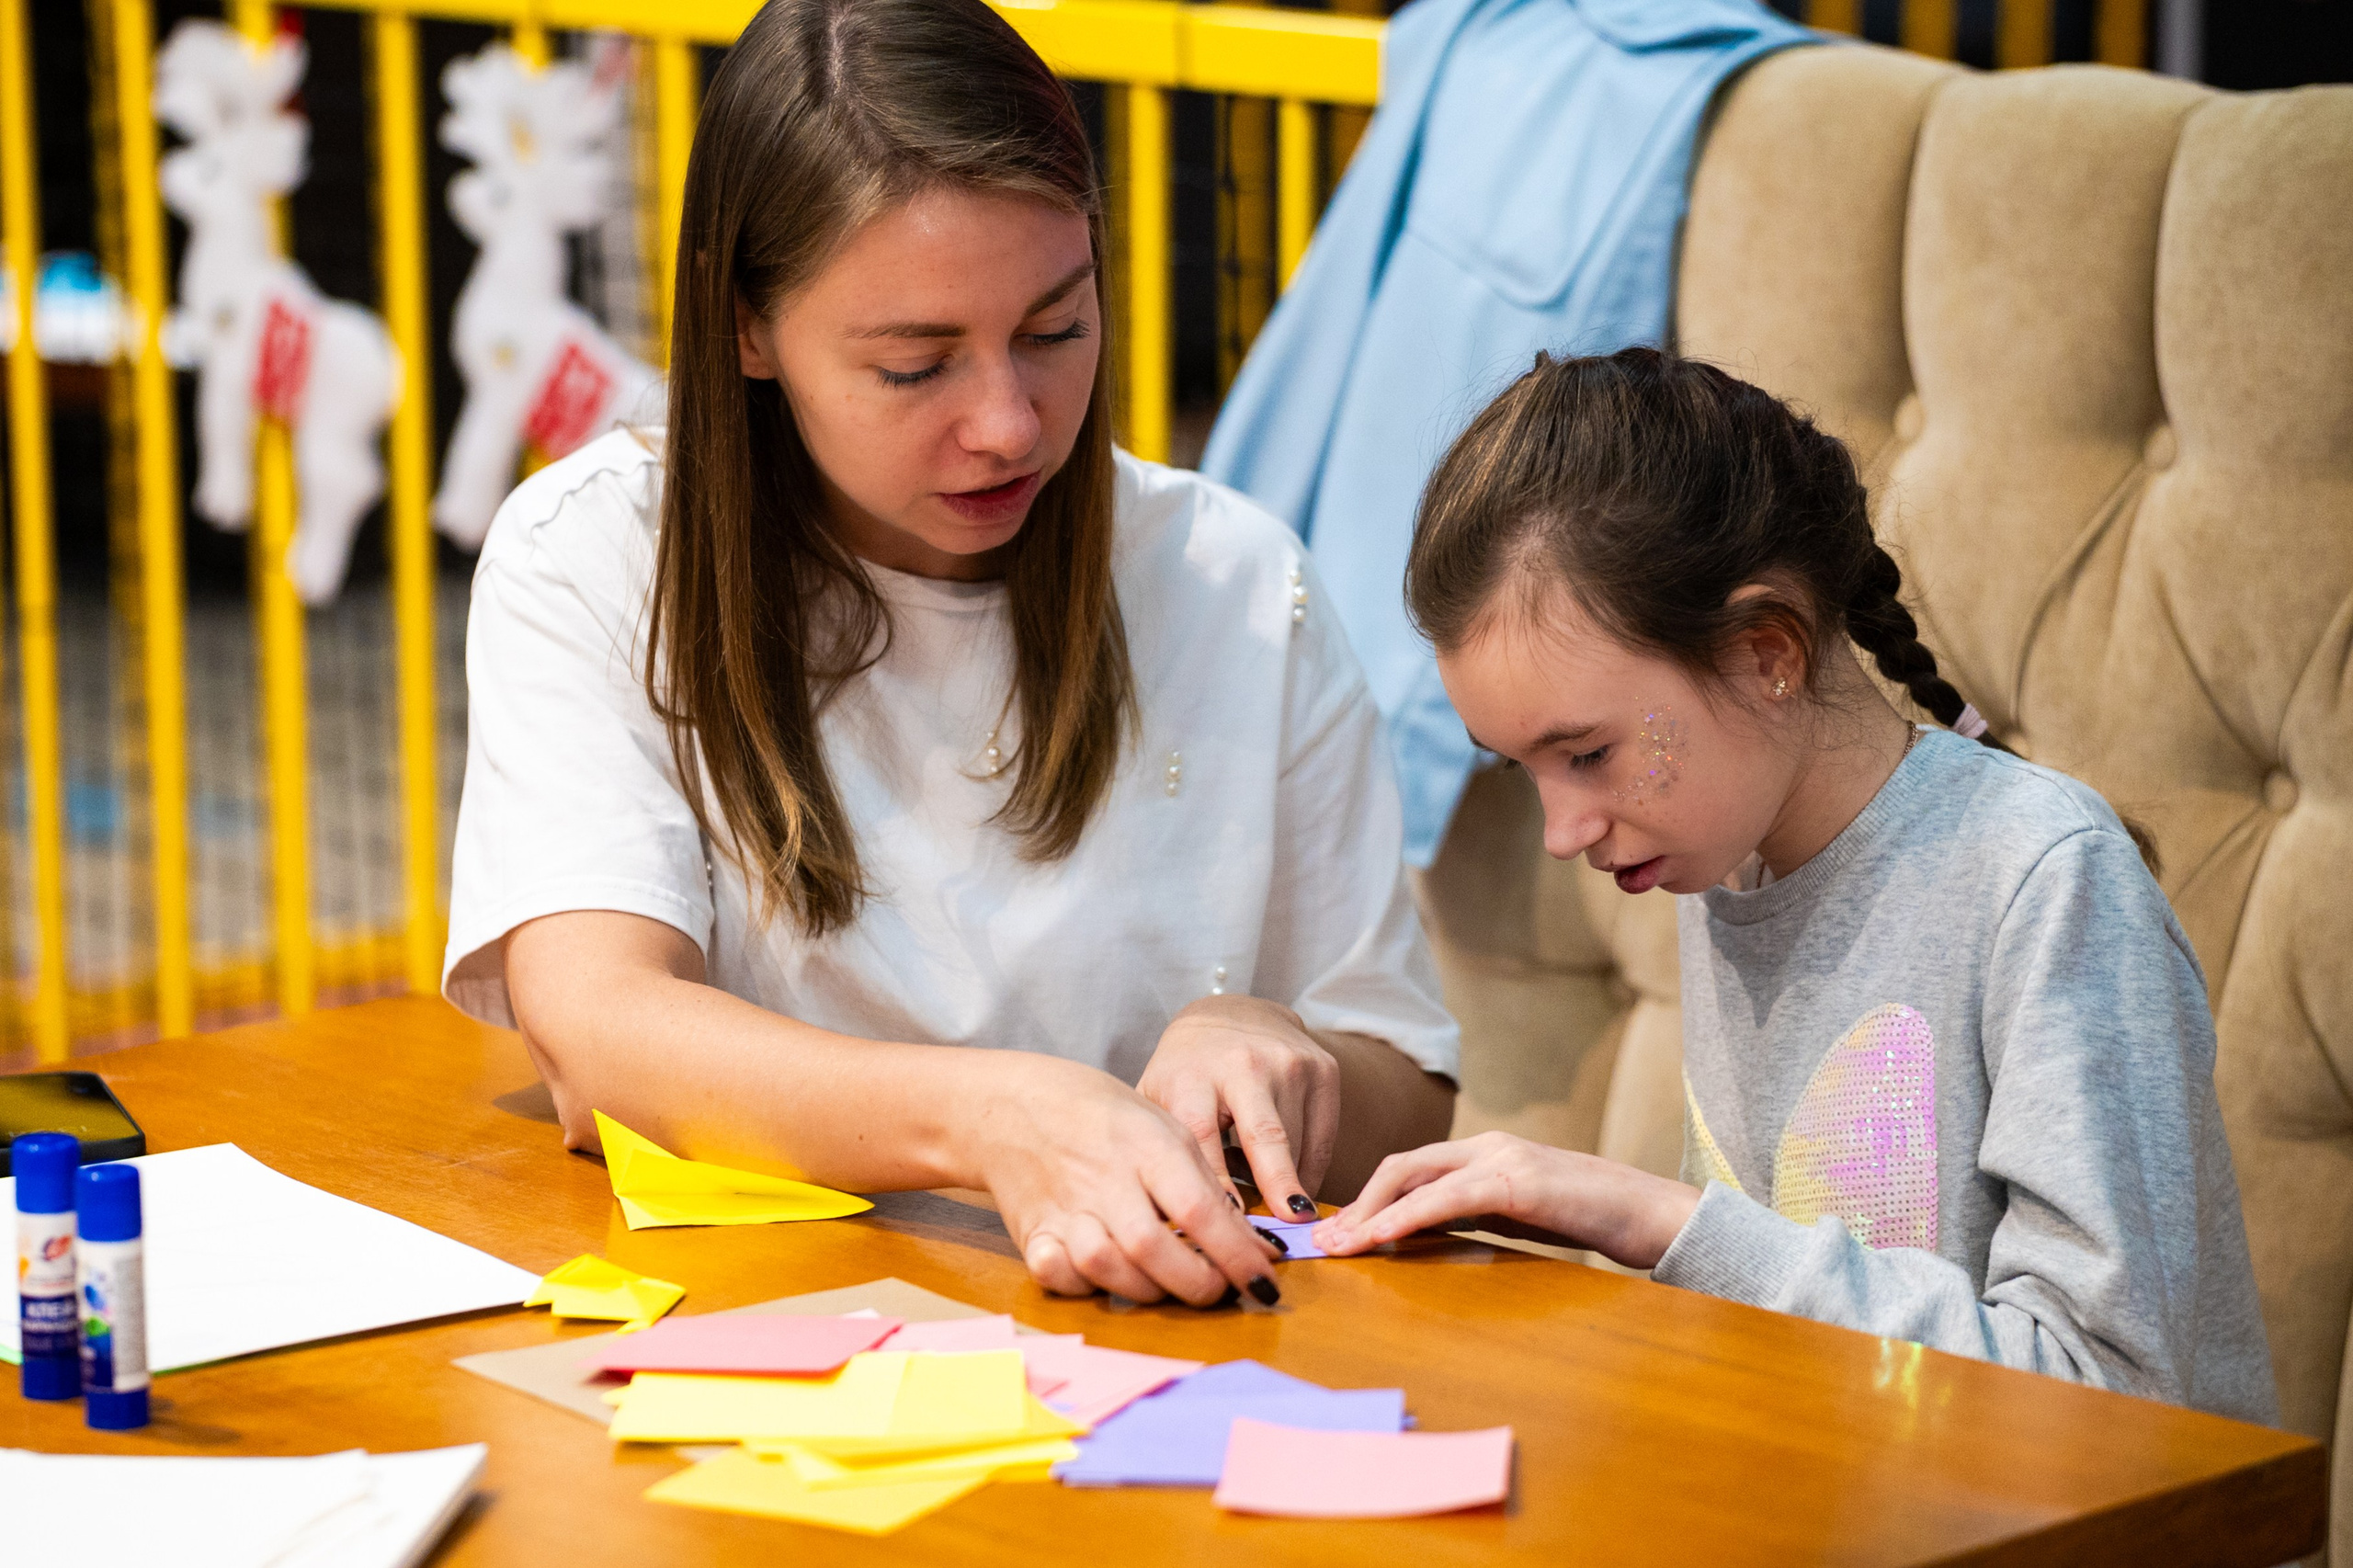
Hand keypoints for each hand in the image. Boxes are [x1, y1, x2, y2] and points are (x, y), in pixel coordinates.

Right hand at [967, 1052, 1281, 1306]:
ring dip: (1149, 1290)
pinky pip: (1058, 1275)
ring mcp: (1063, 1207)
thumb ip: (1205, 1184)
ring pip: (1106, 1267)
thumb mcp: (1165, 1129)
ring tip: (1172, 1284)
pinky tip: (1109, 1279)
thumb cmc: (1106, 1118)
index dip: (1237, 1254)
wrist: (1015, 1106)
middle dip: (1197, 1283)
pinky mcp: (1031, 1233)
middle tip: (1221, 1290)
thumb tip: (1254, 1245)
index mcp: (1146, 1146)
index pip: (1199, 1210)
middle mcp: (1104, 1178)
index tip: (1265, 1279)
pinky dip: (1086, 1287)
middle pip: (1152, 1248)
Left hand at [1137, 995, 1337, 1220]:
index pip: (1203, 1136)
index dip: (1217, 1185)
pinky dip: (1311, 1171)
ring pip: (1298, 1143)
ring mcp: (1289, 1063)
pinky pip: (1323, 1138)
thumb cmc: (1184, 1073)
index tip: (1225, 1226)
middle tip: (1285, 1232)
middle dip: (1276, 1185)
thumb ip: (1156, 1148)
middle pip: (1264, 1136)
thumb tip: (1161, 1221)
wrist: (1231, 1015)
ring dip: (1289, 1187)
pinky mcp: (1323, 1069)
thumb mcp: (1156, 1099)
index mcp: (1192, 1074)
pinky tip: (1295, 1190)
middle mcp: (1244, 1063)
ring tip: (1276, 1216)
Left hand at [1309, 1131, 1701, 1270]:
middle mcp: (1488, 1146)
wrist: (1656, 1215)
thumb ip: (1476, 1217)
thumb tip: (1422, 1235)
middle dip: (1354, 1204)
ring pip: (1414, 1176)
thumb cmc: (1593, 1221)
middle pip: (1400, 1166)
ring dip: (1367, 1213)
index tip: (1336, 1233)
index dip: (1368, 1199)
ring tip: (1336, 1246)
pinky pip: (1448, 1199)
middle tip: (1318, 1242)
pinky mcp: (1519, 1181)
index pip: (1411, 1169)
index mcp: (1487, 1153)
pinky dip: (1406, 1218)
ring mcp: (1503, 1158)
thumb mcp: (1522, 1219)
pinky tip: (1380, 1239)